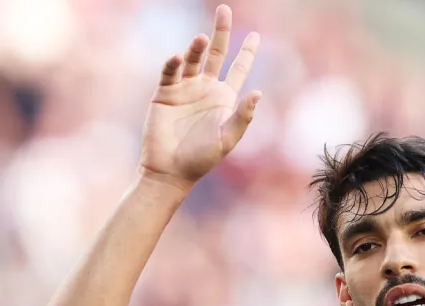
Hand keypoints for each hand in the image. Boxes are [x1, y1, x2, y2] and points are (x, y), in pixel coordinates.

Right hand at [139, 5, 260, 192]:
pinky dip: (173, 63)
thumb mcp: (227, 139)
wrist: (170, 171)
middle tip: (225, 10)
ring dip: (197, 48)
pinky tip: (177, 57)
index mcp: (224, 99)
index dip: (247, 52)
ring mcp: (185, 89)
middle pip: (216, 54)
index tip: (256, 35)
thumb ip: (242, 117)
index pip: (238, 69)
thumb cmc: (201, 159)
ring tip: (202, 38)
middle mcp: (205, 89)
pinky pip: (170, 73)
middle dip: (221, 32)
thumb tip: (259, 92)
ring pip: (192, 59)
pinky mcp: (165, 93)